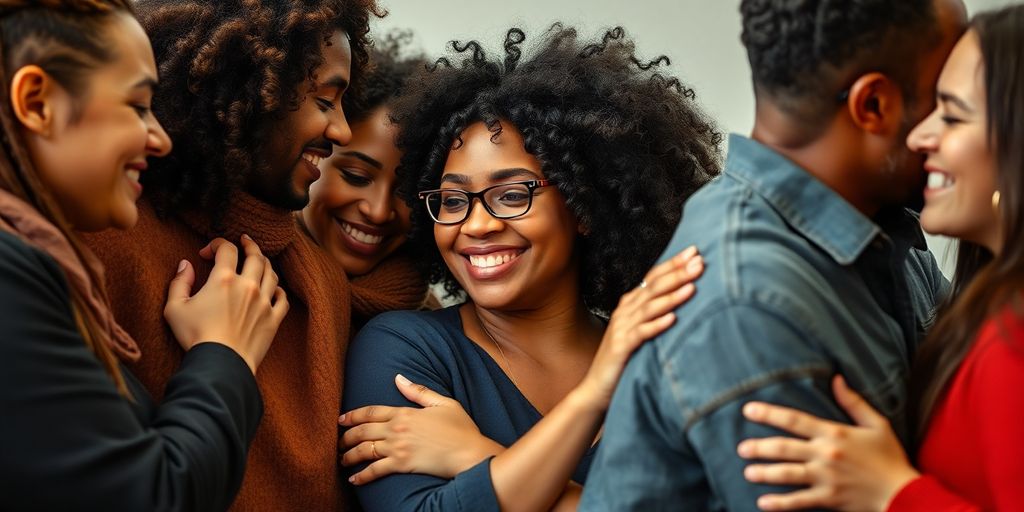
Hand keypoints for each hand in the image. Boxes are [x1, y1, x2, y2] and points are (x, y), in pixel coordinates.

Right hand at [163, 235, 288, 373]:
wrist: (221, 364)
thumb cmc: (195, 337)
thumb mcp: (175, 308)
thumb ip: (179, 283)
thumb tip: (185, 264)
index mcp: (223, 279)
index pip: (226, 249)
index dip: (217, 244)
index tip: (207, 252)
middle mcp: (247, 286)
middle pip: (256, 256)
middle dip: (249, 245)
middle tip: (245, 241)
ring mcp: (264, 302)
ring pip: (272, 273)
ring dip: (265, 263)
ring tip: (259, 261)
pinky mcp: (273, 319)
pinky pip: (282, 298)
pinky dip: (279, 290)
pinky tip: (274, 289)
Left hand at [339, 374, 504, 484]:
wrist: (470, 453)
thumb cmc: (462, 428)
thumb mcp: (443, 403)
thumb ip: (418, 391)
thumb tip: (398, 378)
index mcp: (405, 412)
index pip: (371, 412)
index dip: (353, 415)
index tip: (341, 420)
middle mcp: (397, 429)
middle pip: (362, 431)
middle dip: (346, 436)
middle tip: (338, 441)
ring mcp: (398, 448)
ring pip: (364, 450)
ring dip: (349, 455)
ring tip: (342, 459)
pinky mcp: (402, 465)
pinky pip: (375, 470)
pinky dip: (362, 475)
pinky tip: (353, 479)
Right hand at [576, 245, 702, 408]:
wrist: (597, 387)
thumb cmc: (624, 359)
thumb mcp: (640, 331)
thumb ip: (655, 314)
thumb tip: (685, 296)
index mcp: (630, 305)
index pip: (653, 278)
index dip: (673, 264)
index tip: (695, 252)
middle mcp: (625, 312)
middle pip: (653, 287)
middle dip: (677, 273)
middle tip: (699, 262)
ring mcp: (621, 329)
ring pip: (649, 308)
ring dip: (672, 296)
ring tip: (692, 287)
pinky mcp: (621, 348)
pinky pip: (641, 334)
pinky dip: (656, 325)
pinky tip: (672, 320)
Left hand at [736, 375, 919, 510]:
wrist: (904, 494)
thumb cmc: (890, 458)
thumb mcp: (877, 424)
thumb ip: (853, 402)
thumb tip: (837, 378)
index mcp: (834, 433)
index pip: (794, 420)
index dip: (769, 414)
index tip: (748, 410)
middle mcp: (825, 454)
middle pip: (783, 447)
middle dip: (759, 447)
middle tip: (741, 448)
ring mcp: (825, 478)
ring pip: (786, 473)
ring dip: (764, 472)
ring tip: (747, 471)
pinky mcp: (828, 499)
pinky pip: (798, 501)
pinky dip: (779, 503)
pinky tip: (763, 502)